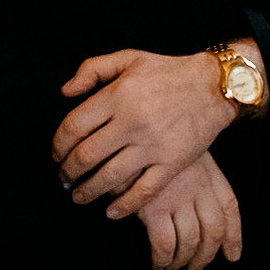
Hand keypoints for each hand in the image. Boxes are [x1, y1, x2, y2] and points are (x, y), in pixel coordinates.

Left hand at [53, 48, 235, 217]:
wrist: (213, 86)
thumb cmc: (168, 72)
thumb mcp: (128, 58)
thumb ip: (92, 69)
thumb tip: (65, 91)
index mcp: (117, 95)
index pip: (73, 126)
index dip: (58, 145)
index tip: (56, 154)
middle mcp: (131, 121)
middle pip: (86, 155)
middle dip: (68, 171)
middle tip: (63, 178)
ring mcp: (152, 145)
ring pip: (109, 177)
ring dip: (87, 191)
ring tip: (78, 196)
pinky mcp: (172, 163)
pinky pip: (143, 191)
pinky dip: (123, 206)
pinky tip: (111, 212)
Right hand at [136, 151, 242, 269]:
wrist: (129, 136)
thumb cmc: (152, 145)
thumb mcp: (183, 152)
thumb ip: (196, 178)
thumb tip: (204, 216)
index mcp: (208, 172)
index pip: (230, 208)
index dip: (234, 236)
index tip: (232, 254)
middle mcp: (198, 186)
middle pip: (213, 231)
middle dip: (206, 256)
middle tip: (196, 268)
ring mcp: (177, 197)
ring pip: (190, 242)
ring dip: (183, 261)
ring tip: (173, 267)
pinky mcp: (153, 208)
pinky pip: (165, 244)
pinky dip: (163, 258)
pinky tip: (158, 262)